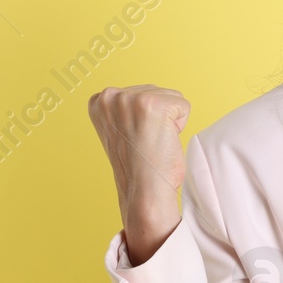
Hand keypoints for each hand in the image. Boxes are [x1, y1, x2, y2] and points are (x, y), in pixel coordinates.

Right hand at [87, 84, 188, 264]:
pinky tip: (163, 141)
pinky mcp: (152, 104)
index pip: (140, 92)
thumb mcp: (120, 129)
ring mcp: (130, 98)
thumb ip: (125, 111)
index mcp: (99, 101)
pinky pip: (183, 106)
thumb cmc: (138, 167)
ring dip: (169, 121)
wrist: (144, 191)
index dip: (145, 118)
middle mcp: (110, 96)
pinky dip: (180, 125)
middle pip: (157, 91)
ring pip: (171, 97)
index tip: (135, 138)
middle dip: (159, 117)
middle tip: (146, 143)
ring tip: (153, 142)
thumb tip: (141, 101)